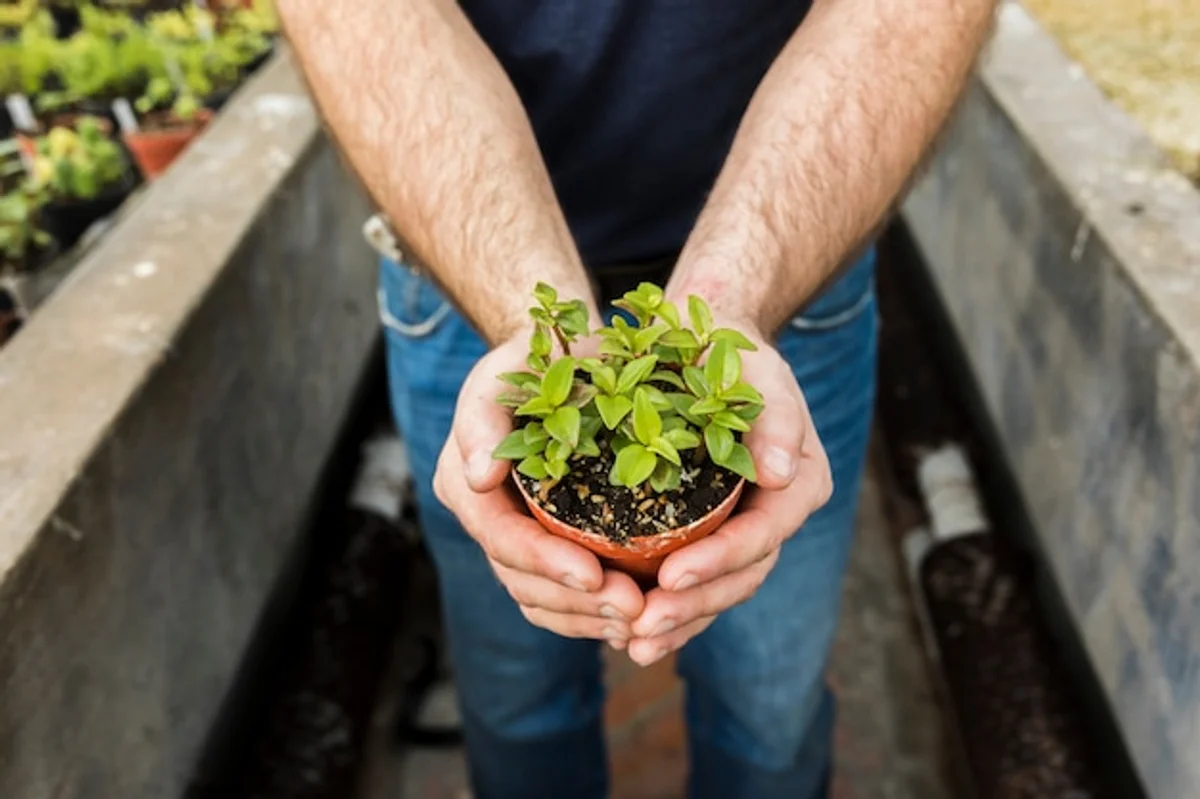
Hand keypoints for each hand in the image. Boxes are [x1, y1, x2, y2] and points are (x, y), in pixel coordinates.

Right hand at [433, 332, 644, 645]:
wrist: (563, 360)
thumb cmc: (534, 359)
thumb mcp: (505, 371)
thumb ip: (483, 419)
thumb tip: (478, 476)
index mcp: (466, 485)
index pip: (502, 538)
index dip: (546, 561)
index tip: (595, 574)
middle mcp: (486, 519)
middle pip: (523, 582)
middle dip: (577, 601)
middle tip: (635, 607)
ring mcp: (516, 539)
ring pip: (542, 600)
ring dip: (589, 617)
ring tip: (641, 618)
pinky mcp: (547, 547)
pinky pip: (562, 598)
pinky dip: (594, 614)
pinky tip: (635, 618)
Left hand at [626, 317, 832, 664]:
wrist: (709, 347)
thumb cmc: (734, 356)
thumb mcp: (759, 374)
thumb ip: (776, 420)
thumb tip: (782, 473)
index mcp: (800, 483)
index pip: (761, 534)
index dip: (718, 560)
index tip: (670, 575)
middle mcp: (776, 516)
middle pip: (742, 576)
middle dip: (694, 606)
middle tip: (643, 626)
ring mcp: (745, 530)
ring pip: (719, 590)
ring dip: (679, 622)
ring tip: (633, 643)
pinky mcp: (712, 536)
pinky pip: (695, 583)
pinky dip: (667, 608)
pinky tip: (627, 631)